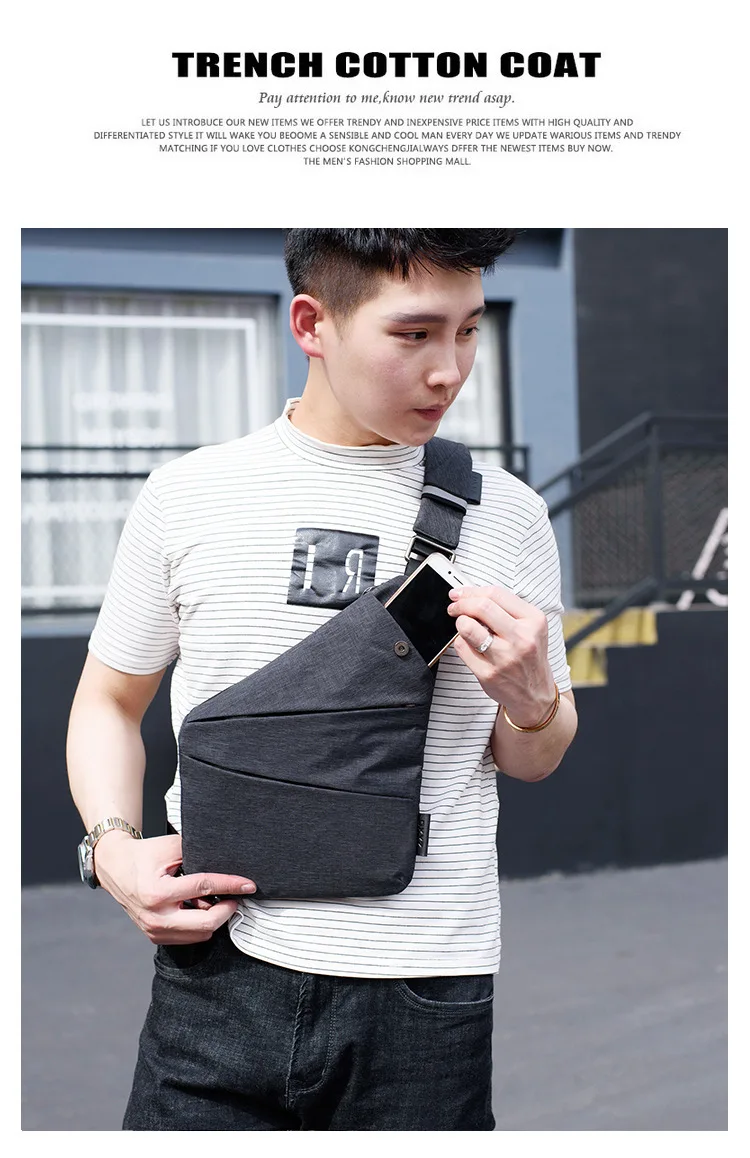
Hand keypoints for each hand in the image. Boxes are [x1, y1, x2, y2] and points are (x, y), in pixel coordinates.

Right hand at [93, 831, 256, 944]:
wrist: (115, 867)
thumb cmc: (144, 855)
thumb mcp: (170, 846)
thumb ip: (198, 852)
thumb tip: (228, 859)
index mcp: (158, 893)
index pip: (204, 888)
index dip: (230, 885)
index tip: (249, 885)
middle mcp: (155, 917)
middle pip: (206, 924)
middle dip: (227, 910)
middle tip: (236, 897)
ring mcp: (154, 930)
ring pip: (200, 934)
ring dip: (214, 918)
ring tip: (215, 899)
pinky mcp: (154, 936)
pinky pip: (188, 937)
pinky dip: (200, 925)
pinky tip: (200, 907)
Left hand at [447, 585, 556, 727]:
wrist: (535, 695)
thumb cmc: (529, 657)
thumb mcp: (532, 628)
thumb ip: (507, 610)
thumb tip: (471, 594)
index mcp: (534, 620)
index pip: (496, 594)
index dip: (472, 591)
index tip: (461, 593)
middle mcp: (522, 638)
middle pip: (481, 607)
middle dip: (461, 603)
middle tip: (455, 607)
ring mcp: (505, 657)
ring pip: (468, 627)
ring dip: (460, 622)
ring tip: (463, 625)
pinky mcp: (488, 674)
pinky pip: (462, 648)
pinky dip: (460, 642)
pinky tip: (468, 644)